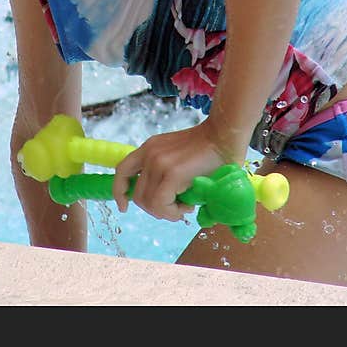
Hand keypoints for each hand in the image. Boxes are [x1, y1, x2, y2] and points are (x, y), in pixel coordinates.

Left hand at [112, 118, 230, 221]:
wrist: (226, 134)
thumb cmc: (211, 150)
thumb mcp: (179, 159)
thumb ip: (167, 176)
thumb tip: (168, 202)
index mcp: (149, 148)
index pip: (123, 171)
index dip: (120, 191)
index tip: (124, 206)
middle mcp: (149, 153)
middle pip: (137, 195)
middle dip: (156, 209)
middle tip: (178, 207)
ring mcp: (158, 162)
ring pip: (148, 203)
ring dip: (167, 211)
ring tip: (186, 205)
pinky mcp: (171, 173)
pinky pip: (160, 204)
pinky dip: (172, 212)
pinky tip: (187, 207)